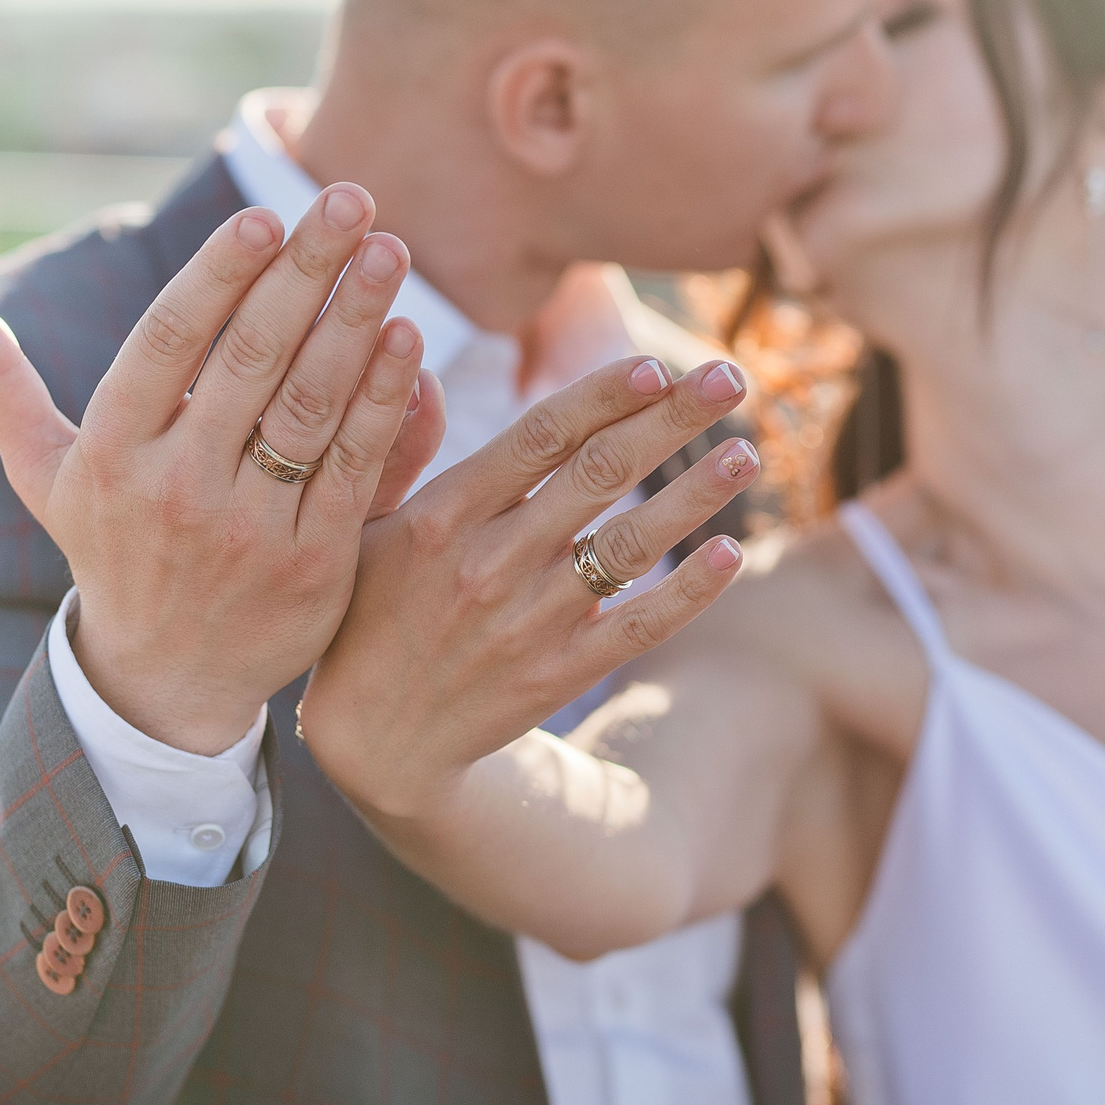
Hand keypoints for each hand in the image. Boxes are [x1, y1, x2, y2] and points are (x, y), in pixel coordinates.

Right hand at [0, 186, 447, 753]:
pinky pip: (353, 466)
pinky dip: (385, 401)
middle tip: (346, 197)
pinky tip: (409, 338)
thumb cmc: (109, 549)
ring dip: (355, 321)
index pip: (165, 345)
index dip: (215, 277)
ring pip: (308, 406)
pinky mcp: (312, 564)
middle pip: (248, 361)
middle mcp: (176, 488)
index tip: (260, 217)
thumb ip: (1, 384)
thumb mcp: (44, 474)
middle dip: (303, 272)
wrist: (166, 680)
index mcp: (111, 455)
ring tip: (389, 248)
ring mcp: (248, 528)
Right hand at [300, 354, 758, 819]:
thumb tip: (418, 368)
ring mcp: (530, 620)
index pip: (540, 435)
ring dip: (697, 493)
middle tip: (731, 377)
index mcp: (443, 513)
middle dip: (673, 419)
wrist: (373, 741)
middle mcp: (491, 561)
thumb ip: (397, 447)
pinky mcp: (559, 674)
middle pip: (601, 473)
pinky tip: (731, 551)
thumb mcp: (357, 524)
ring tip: (746, 450)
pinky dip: (689, 590)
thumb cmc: (365, 612)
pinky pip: (640, 625)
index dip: (604, 394)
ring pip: (632, 543)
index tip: (657, 362)